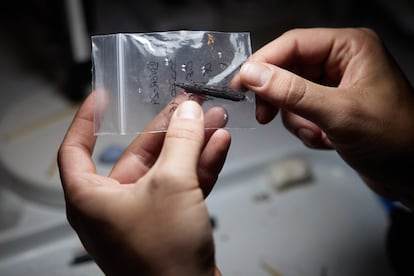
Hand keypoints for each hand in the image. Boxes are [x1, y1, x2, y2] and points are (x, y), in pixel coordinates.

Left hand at [58, 92, 228, 274]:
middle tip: (187, 106)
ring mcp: (144, 213)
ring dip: (191, 144)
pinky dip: (199, 165)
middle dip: (168, 128)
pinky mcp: (169, 222)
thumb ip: (181, 142)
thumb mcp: (172, 185)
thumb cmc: (163, 258)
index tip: (102, 99)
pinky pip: (182, 185)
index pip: (76, 149)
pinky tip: (218, 145)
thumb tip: (188, 112)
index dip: (87, 120)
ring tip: (212, 119)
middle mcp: (114, 205)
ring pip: (166, 167)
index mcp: (92, 198)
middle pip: (137, 153)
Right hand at [237, 28, 413, 206]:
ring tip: (317, 133)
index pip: (293, 44)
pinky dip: (305, 129)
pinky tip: (324, 140)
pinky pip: (299, 112)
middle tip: (266, 115)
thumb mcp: (339, 113)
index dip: (263, 63)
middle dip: (280, 97)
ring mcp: (335, 86)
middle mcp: (341, 62)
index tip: (241, 83)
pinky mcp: (331, 107)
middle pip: (288, 69)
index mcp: (350, 48)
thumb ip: (292, 92)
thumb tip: (254, 75)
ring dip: (297, 119)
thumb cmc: (396, 139)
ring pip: (290, 94)